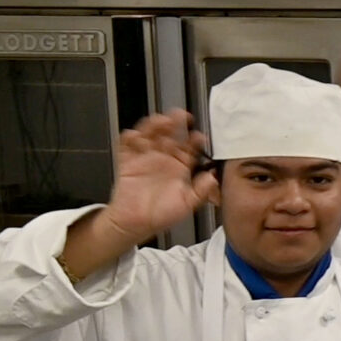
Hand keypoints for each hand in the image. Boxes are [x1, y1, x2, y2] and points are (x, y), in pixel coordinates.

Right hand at [102, 111, 217, 243]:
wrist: (136, 223)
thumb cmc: (162, 214)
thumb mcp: (188, 204)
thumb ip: (201, 190)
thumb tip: (213, 177)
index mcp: (180, 166)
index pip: (189, 147)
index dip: (194, 140)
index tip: (200, 136)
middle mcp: (164, 158)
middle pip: (169, 135)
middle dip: (174, 124)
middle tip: (180, 116)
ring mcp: (145, 158)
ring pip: (149, 135)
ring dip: (154, 126)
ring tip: (160, 121)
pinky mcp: (127, 162)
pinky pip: (127, 146)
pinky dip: (129, 138)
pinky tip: (134, 135)